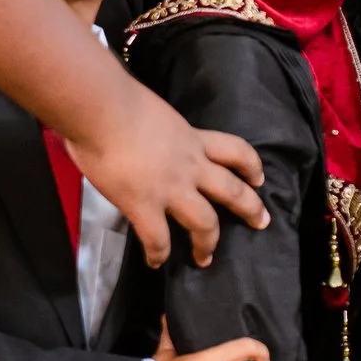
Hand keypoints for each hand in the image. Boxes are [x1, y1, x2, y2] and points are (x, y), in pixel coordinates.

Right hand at [61, 75, 267, 268]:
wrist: (100, 109)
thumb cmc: (117, 99)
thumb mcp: (153, 111)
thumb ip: (157, 128)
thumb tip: (139, 133)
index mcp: (191, 138)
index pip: (234, 149)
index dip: (251, 165)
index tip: (258, 178)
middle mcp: (190, 165)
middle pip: (232, 190)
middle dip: (250, 209)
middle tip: (260, 222)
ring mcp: (170, 188)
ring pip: (205, 222)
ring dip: (208, 243)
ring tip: (206, 259)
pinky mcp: (144, 205)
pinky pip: (158, 239)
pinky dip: (158, 254)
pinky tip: (155, 262)